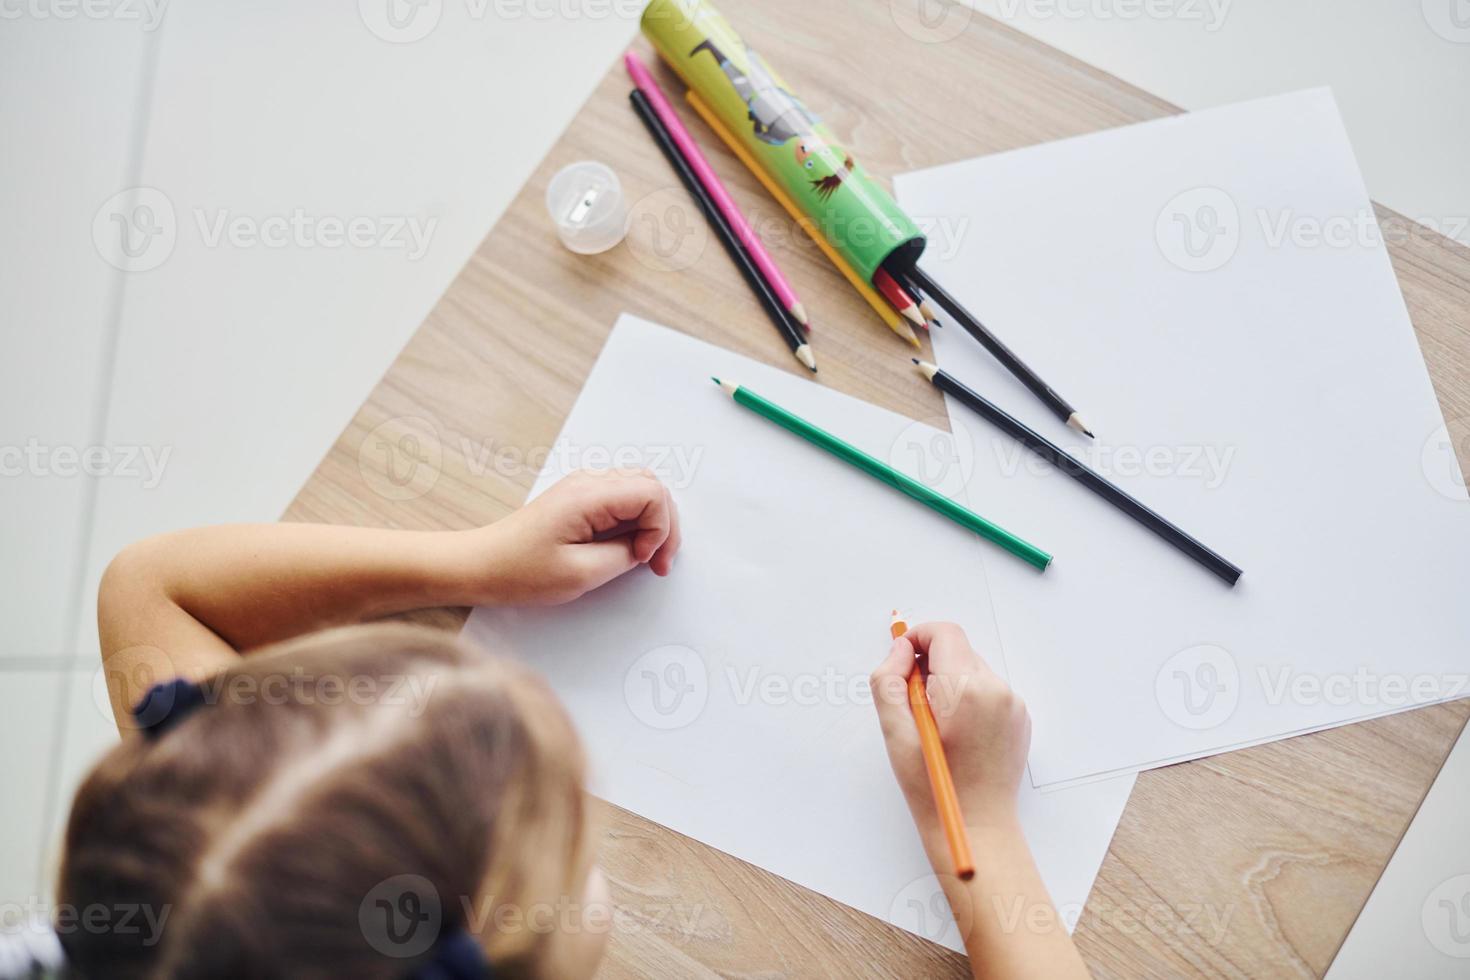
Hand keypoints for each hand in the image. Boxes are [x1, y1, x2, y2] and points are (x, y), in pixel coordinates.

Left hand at [468, 469, 682, 605]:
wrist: (481, 565)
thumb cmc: (519, 570)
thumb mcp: (581, 573)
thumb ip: (624, 555)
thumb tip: (646, 546)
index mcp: (588, 495)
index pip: (652, 492)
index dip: (660, 528)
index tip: (646, 558)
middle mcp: (588, 483)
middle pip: (651, 486)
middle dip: (663, 524)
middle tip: (657, 562)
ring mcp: (584, 488)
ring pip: (640, 491)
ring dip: (652, 523)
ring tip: (644, 556)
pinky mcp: (580, 500)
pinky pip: (622, 501)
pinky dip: (635, 522)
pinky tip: (628, 547)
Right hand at [870, 622, 1030, 849]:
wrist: (979, 829)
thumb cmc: (936, 789)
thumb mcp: (896, 734)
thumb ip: (890, 681)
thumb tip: (900, 650)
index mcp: (968, 690)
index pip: (944, 633)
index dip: (917, 639)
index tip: (902, 660)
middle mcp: (998, 691)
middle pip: (959, 650)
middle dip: (931, 666)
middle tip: (913, 705)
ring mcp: (1014, 705)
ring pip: (972, 670)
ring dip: (949, 684)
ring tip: (935, 726)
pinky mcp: (1020, 719)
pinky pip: (988, 691)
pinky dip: (968, 699)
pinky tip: (956, 734)